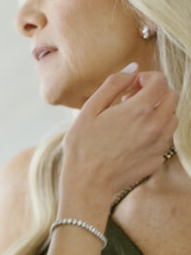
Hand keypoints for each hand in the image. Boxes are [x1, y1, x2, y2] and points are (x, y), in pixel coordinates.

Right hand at [61, 67, 178, 210]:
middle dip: (156, 93)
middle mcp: (155, 126)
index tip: (132, 86)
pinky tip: (134, 139)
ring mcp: (159, 145)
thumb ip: (114, 84)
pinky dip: (155, 133)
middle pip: (172, 96)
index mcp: (139, 109)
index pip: (160, 80)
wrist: (87, 186)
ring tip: (135, 120)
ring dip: (158, 112)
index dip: (146, 77)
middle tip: (134, 101)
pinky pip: (165, 139)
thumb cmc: (82, 149)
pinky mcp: (157, 160)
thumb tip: (133, 68)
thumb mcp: (89, 110)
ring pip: (172, 118)